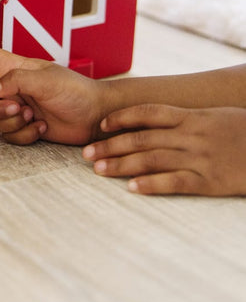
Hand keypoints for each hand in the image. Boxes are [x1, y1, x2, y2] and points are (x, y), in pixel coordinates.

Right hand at [0, 36, 105, 144]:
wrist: (95, 117)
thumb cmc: (76, 90)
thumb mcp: (46, 79)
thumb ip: (15, 80)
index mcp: (13, 68)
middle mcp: (10, 87)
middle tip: (19, 108)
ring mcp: (15, 108)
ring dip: (12, 123)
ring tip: (34, 117)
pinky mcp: (23, 126)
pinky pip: (7, 136)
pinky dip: (24, 135)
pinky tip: (41, 128)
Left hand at [82, 104, 245, 195]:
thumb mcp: (216, 116)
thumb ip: (187, 119)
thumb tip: (156, 120)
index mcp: (192, 117)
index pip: (147, 113)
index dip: (121, 118)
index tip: (101, 125)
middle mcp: (191, 135)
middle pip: (141, 138)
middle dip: (110, 146)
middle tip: (85, 154)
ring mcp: (200, 158)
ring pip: (152, 159)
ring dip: (121, 164)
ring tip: (99, 170)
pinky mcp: (212, 182)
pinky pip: (176, 182)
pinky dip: (152, 184)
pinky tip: (132, 188)